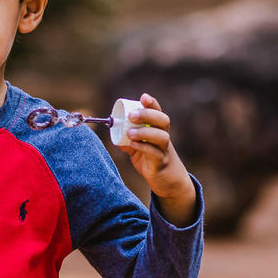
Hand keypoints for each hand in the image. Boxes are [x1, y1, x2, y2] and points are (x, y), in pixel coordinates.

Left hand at [117, 93, 196, 225]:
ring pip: (161, 137)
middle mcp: (163, 136)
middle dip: (148, 115)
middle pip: (162, 121)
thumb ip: (126, 138)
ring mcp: (164, 149)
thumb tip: (111, 129)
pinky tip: (133, 145)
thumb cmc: (150, 158)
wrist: (166, 179)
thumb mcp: (136, 146)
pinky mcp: (161, 162)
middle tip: (132, 115)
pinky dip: (143, 147)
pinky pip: (155, 153)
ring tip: (130, 133)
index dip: (152, 104)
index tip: (143, 97)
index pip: (158, 112)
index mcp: (157, 129)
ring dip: (145, 132)